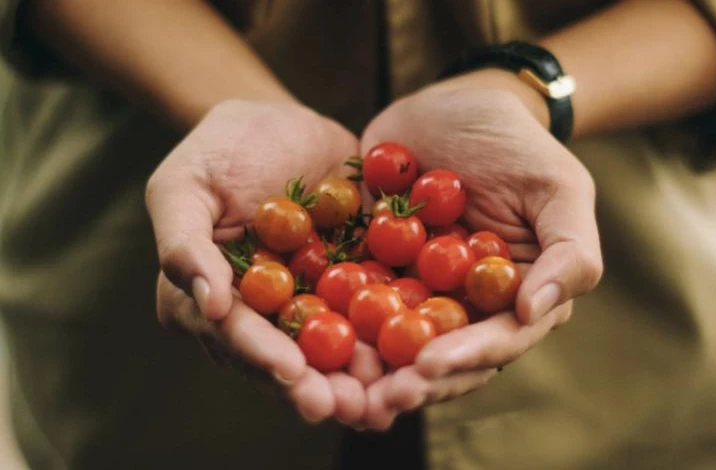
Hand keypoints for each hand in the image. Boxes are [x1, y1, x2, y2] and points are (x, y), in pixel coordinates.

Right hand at [145, 100, 378, 424]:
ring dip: (356, 377)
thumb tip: (208, 306)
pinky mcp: (348, 284)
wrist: (281, 122)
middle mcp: (260, 313)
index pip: (234, 334)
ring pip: (330, 349)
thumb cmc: (220, 149)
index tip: (291, 372)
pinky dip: (391, 335)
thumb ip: (184, 244)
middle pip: (285, 357)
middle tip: (345, 407)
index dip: (261, 356)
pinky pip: (370, 313)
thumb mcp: (183, 185)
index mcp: (211, 298)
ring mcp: (307, 302)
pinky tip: (417, 352)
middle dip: (315, 386)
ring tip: (384, 397)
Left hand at [357, 71, 602, 428]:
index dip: (463, 359)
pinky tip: (306, 333)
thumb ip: (569, 252)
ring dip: (366, 368)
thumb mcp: (558, 188)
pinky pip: (349, 298)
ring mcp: (414, 288)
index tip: (427, 367)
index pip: (494, 342)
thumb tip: (534, 312)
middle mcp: (463, 305)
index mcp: (513, 297)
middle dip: (408, 380)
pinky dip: (331, 318)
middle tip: (375, 398)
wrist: (454, 103)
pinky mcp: (372, 266)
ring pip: (391, 340)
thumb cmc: (515, 143)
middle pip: (438, 356)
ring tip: (338, 387)